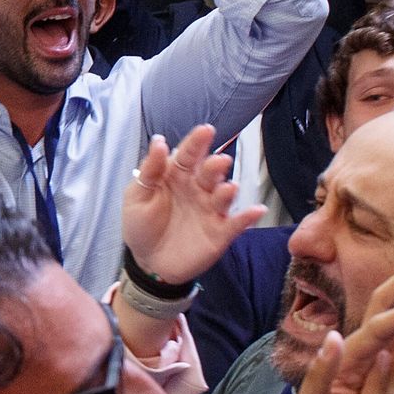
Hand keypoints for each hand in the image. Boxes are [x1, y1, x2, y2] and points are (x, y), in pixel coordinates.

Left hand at [120, 124, 262, 284]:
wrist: (147, 263)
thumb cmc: (141, 226)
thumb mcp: (137, 196)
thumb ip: (150, 170)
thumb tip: (159, 141)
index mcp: (177, 175)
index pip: (190, 154)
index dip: (197, 142)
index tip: (205, 130)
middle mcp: (198, 189)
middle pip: (210, 172)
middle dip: (216, 165)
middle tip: (219, 161)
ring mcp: (211, 210)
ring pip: (224, 195)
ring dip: (228, 189)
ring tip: (229, 188)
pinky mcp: (220, 232)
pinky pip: (237, 223)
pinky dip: (248, 217)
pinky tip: (256, 210)